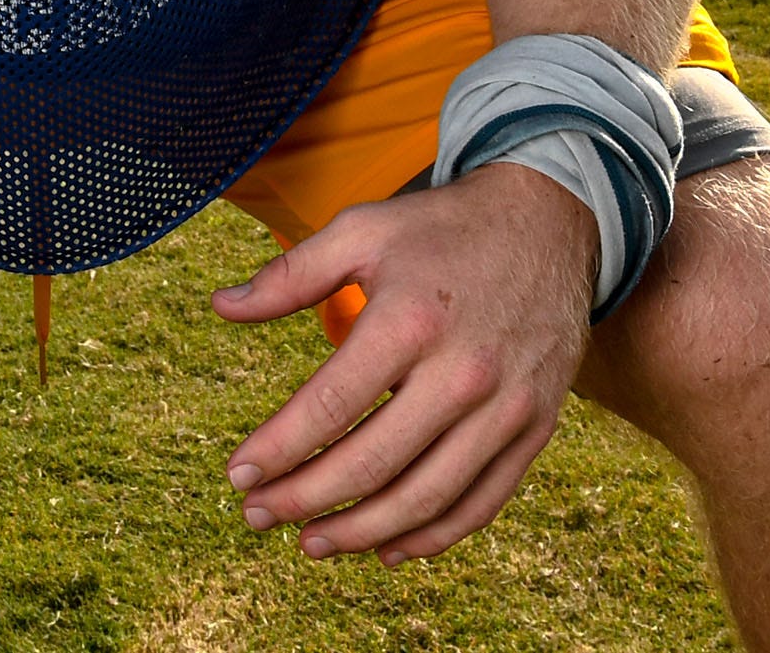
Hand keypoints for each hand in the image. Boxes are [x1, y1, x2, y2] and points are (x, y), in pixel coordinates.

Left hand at [211, 162, 596, 563]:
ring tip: (311, 542)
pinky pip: (481, 503)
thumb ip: (290, 274)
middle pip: (373, 462)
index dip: (278, 448)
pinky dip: (433, 537)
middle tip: (258, 515)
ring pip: (426, 497)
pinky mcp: (535, 428)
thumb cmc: (440, 229)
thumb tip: (222, 307)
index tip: (238, 474)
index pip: (330, 405)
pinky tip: (387, 548)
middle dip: (305, 499)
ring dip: (362, 532)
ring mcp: (504, 407)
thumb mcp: (362, 230)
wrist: (547, 221)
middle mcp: (461, 372)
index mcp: (409, 320)